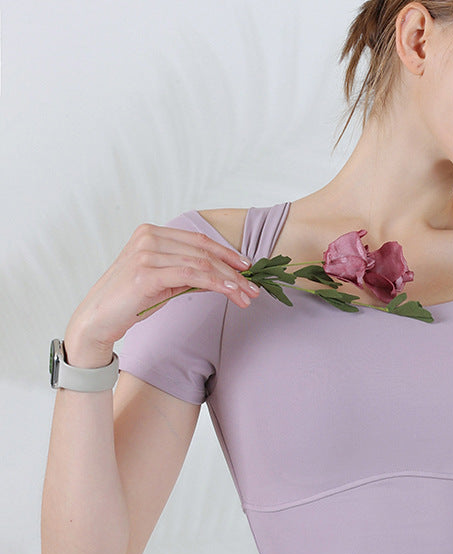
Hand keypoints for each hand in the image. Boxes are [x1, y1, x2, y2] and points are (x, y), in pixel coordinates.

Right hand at [64, 222, 259, 358]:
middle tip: (253, 287)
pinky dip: (215, 284)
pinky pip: (191, 275)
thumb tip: (223, 273)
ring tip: (246, 295)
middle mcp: (149, 238)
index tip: (247, 267)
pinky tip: (230, 292)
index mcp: (152, 233)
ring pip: (201, 263)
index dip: (227, 253)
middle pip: (204, 251)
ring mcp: (147, 254)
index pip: (199, 241)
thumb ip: (188, 271)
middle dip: (234, 270)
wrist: (97, 320)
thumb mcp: (164, 280)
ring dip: (230, 280)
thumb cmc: (130, 300)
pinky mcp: (146, 273)